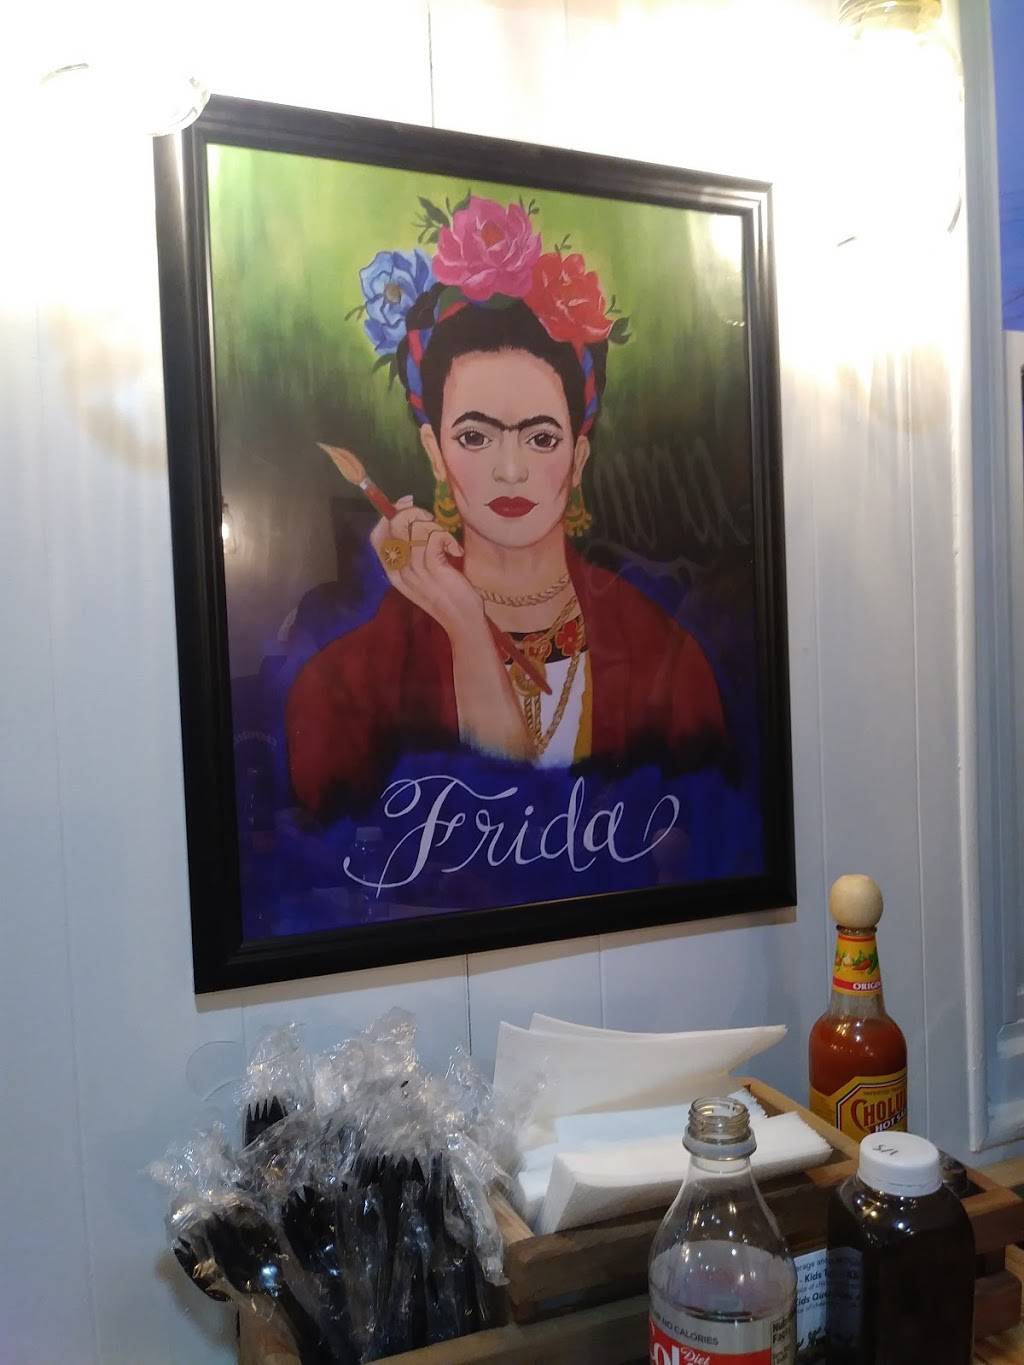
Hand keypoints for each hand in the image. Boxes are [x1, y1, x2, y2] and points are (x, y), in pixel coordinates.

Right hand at [370, 496, 485, 641]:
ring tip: (446, 541)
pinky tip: (455, 551)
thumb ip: (413, 553)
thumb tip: (414, 522)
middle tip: (432, 520)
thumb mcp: (422, 575)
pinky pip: (434, 538)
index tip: (405, 504)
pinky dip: (447, 538)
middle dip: (414, 514)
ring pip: (416, 530)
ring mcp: (415, 570)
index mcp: (393, 572)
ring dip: (435, 528)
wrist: (461, 620)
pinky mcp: (433, 568)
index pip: (377, 538)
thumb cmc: (446, 595)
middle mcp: (400, 570)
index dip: (388, 517)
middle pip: (395, 528)